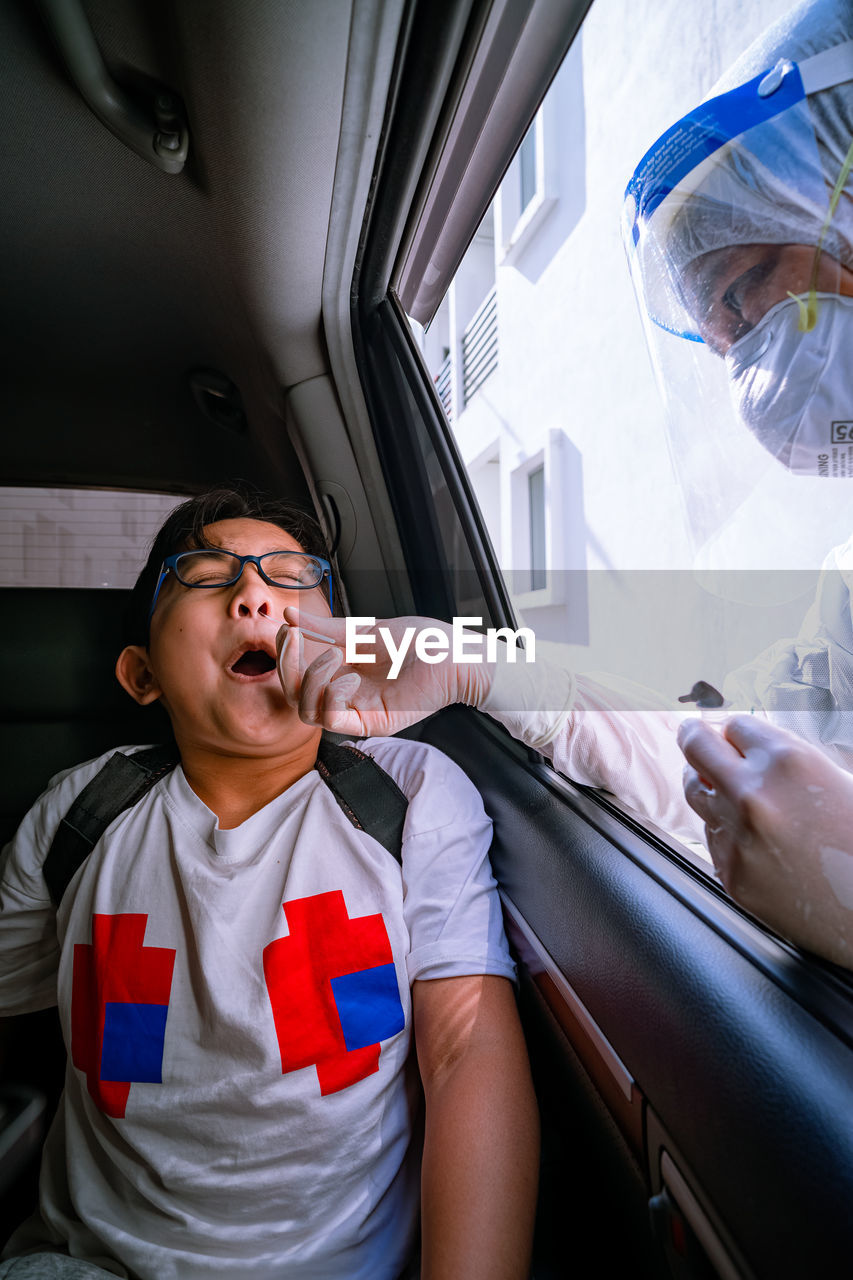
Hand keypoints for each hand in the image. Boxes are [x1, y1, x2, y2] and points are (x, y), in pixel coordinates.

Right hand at [276, 609, 491, 738]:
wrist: (452, 654)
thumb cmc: (419, 641)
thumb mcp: (363, 629)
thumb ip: (325, 628)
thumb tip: (289, 616)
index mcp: (340, 669)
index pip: (296, 673)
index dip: (284, 654)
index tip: (286, 629)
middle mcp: (343, 692)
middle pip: (293, 695)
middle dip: (287, 667)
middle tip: (296, 640)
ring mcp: (356, 710)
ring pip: (306, 712)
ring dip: (310, 680)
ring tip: (334, 657)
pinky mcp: (371, 723)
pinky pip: (332, 722)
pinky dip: (331, 697)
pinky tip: (349, 678)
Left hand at [678, 715, 852, 967]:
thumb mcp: (839, 782)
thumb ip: (789, 759)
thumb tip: (747, 744)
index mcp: (788, 762)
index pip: (735, 725)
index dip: (737, 733)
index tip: (733, 737)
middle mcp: (753, 795)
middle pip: (695, 745)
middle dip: (696, 738)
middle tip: (694, 735)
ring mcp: (736, 836)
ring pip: (695, 791)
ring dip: (707, 785)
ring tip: (724, 788)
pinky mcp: (730, 872)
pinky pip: (713, 836)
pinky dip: (726, 831)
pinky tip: (756, 840)